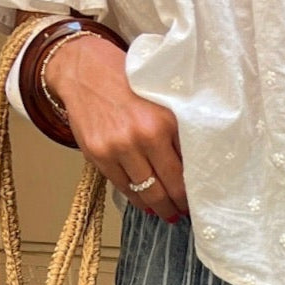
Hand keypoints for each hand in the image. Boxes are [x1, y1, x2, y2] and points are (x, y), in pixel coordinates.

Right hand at [44, 35, 188, 222]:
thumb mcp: (161, 101)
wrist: (85, 70)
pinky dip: (136, 199)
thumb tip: (192, 168)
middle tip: (185, 213)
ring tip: (168, 214)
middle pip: (169, 186)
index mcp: (164, 122)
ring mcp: (118, 148)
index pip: (187, 167)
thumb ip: (175, 131)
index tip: (200, 197)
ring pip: (146, 192)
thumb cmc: (127, 83)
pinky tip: (146, 204)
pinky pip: (123, 187)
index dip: (194, 188)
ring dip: (159, 208)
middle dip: (179, 204)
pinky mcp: (98, 155)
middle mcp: (142, 136)